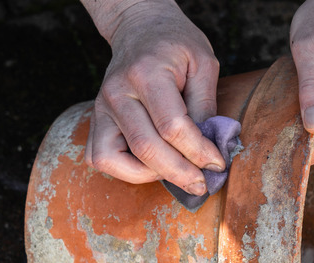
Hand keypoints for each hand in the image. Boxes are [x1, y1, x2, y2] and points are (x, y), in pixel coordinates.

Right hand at [81, 0, 223, 195]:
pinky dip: (125, 171)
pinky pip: (99, 158)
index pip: (173, 127)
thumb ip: (206, 105)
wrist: (140, 28)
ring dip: (149, 175)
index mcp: (147, 73)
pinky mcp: (95, 120)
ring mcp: (101, 108)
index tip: (218, 163)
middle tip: (202, 184)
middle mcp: (117, 92)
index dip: (198, 151)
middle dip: (179, 173)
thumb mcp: (204, 64)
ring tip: (175, 170)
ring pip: (114, 160)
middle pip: (146, 148)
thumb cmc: (176, 45)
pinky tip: (152, 165)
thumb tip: (212, 147)